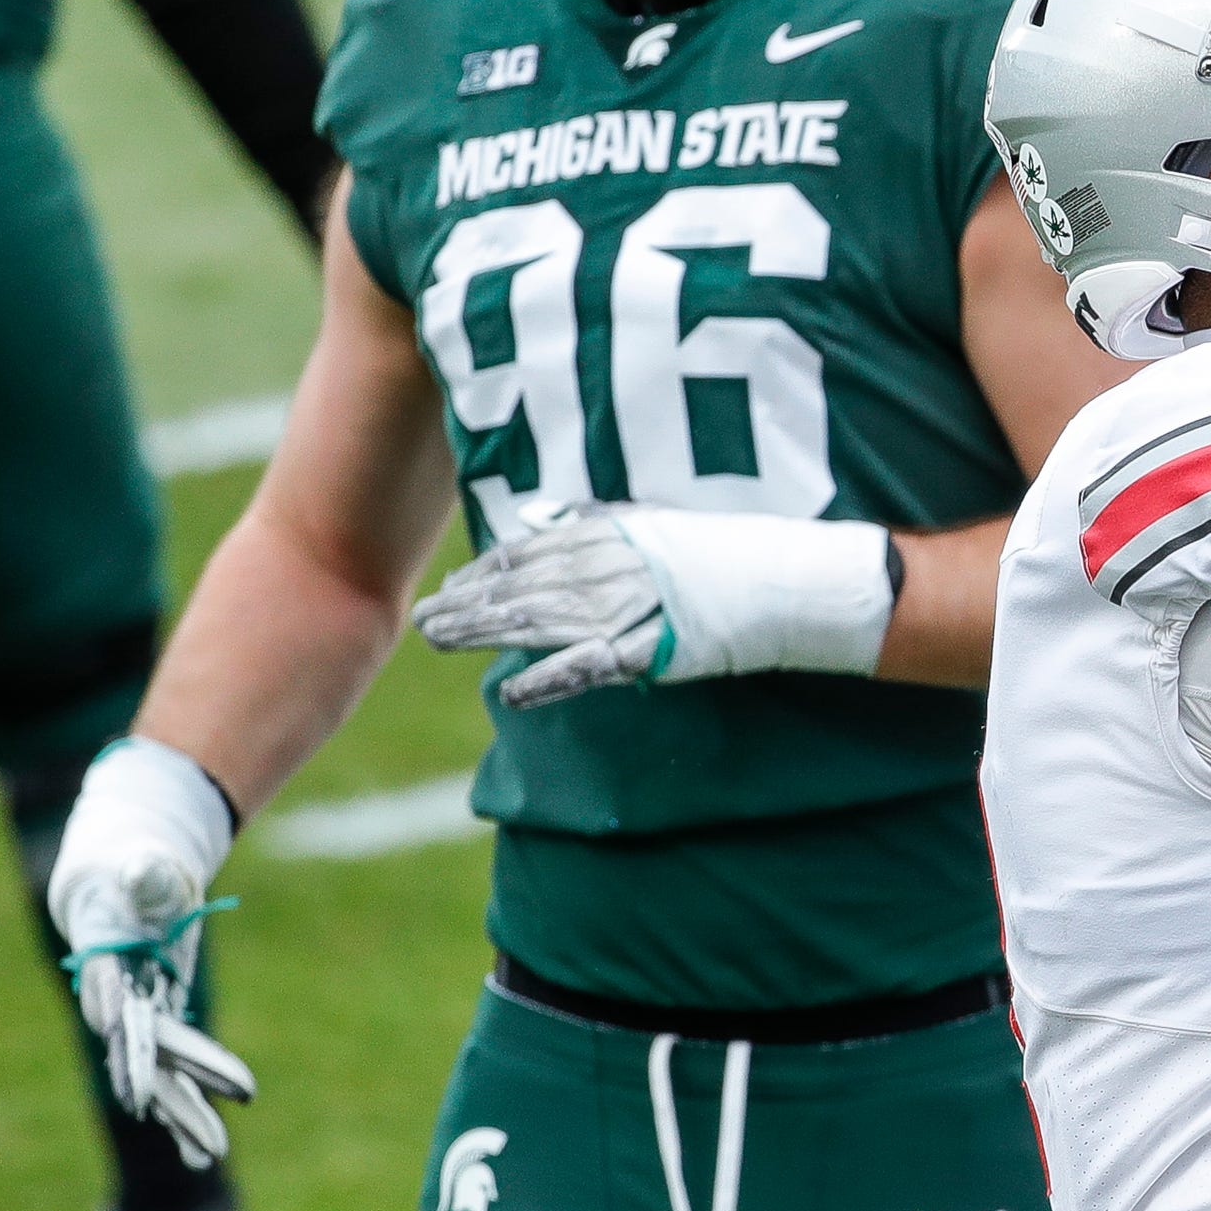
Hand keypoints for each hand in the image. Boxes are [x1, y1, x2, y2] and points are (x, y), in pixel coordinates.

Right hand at [48, 740, 252, 1169]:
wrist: (122, 881)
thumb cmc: (132, 866)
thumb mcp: (139, 861)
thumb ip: (145, 872)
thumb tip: (151, 869)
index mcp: (106, 958)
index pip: (110, 993)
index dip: (117, 1018)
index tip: (123, 1050)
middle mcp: (120, 998)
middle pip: (143, 1047)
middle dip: (166, 1088)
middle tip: (189, 1125)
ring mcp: (142, 1013)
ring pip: (163, 1070)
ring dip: (185, 1110)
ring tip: (212, 1154)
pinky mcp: (162, 1017)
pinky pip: (178, 1066)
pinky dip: (192, 1099)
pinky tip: (207, 1145)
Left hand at [413, 501, 896, 707]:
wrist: (785, 581)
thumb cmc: (726, 552)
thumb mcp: (654, 522)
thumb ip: (597, 521)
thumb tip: (541, 516)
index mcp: (612, 537)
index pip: (532, 554)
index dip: (486, 574)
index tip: (451, 590)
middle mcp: (611, 568)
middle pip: (524, 588)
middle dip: (470, 605)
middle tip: (425, 621)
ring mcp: (628, 609)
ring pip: (540, 623)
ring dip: (487, 634)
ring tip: (442, 643)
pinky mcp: (649, 649)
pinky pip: (589, 668)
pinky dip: (548, 681)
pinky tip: (510, 693)